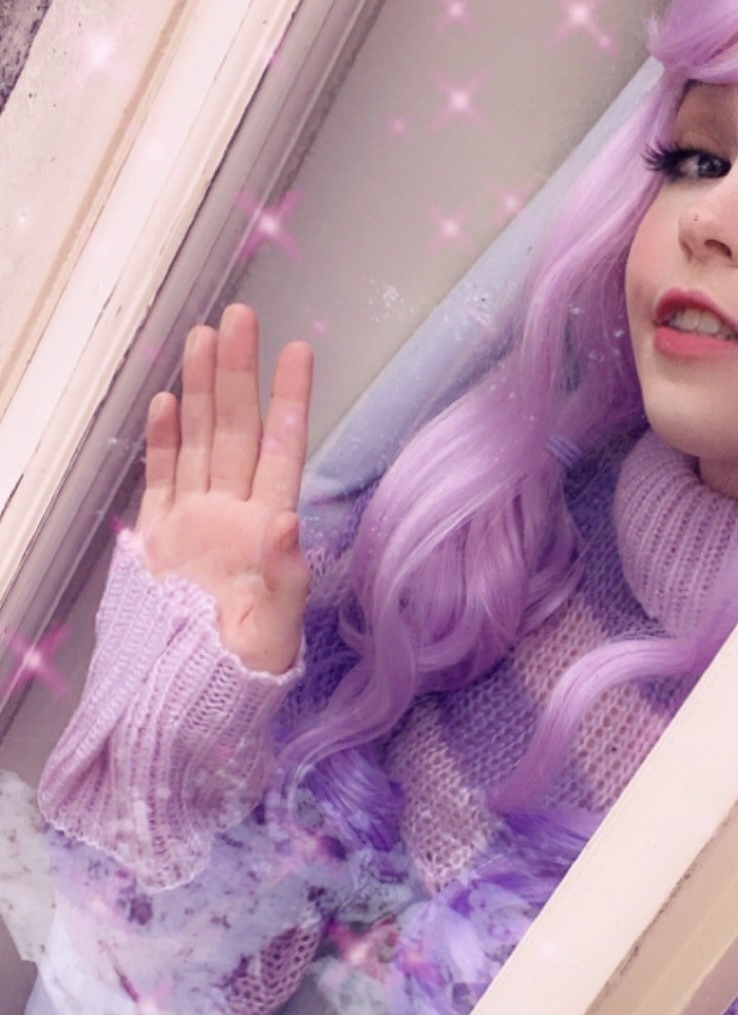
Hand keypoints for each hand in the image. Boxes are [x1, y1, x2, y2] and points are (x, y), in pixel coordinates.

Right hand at [136, 304, 313, 674]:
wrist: (188, 698)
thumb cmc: (245, 671)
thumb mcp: (277, 633)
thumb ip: (288, 578)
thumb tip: (289, 522)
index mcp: (267, 530)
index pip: (283, 452)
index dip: (291, 402)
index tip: (300, 351)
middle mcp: (234, 513)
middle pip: (238, 430)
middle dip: (239, 373)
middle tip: (241, 315)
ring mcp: (195, 520)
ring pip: (201, 441)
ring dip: (203, 390)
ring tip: (205, 337)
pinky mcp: (159, 535)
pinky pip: (162, 477)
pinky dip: (165, 440)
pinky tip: (167, 401)